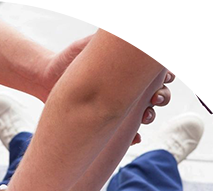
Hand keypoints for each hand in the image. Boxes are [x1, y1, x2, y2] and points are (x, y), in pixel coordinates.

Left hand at [42, 38, 173, 142]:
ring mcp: (115, 106)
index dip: (164, 75)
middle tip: (155, 99)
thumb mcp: (88, 46)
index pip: (153, 72)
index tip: (166, 76)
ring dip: (149, 117)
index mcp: (127, 70)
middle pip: (155, 94)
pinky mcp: (103, 123)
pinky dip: (131, 138)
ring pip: (142, 114)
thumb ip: (105, 40)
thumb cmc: (68, 59)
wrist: (46, 79)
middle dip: (161, 97)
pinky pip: (122, 135)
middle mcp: (125, 88)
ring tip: (145, 118)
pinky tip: (134, 138)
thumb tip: (123, 29)